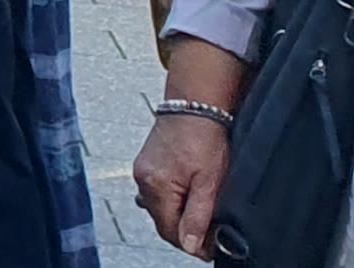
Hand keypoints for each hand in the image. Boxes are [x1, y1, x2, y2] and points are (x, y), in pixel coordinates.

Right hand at [132, 109, 226, 254]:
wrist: (194, 105)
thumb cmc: (204, 138)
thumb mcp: (209, 181)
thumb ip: (198, 215)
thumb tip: (189, 245)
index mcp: (156, 186)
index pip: (169, 231)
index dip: (192, 244)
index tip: (212, 248)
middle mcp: (143, 180)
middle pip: (162, 222)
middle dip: (184, 231)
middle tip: (211, 234)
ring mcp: (141, 172)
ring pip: (159, 209)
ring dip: (178, 217)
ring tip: (202, 216)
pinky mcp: (146, 165)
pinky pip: (156, 194)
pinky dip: (171, 202)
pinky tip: (187, 199)